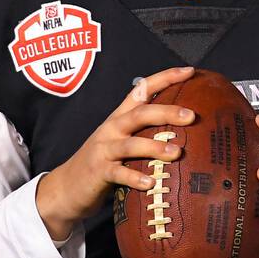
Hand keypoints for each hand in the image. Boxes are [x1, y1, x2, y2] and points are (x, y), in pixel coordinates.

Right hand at [36, 66, 196, 240]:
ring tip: (176, 152)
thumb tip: (185, 130)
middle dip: (166, 112)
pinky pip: (118, 174)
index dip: (165, 78)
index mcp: (120, 117)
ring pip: (130, 144)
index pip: (142, 90)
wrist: (67, 187)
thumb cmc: (103, 162)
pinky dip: (135, 178)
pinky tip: (151, 183)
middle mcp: (112, 128)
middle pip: (140, 114)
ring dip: (154, 147)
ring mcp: (104, 150)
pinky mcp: (98, 172)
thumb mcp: (122, 141)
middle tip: (191, 115)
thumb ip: (145, 132)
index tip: (189, 71)